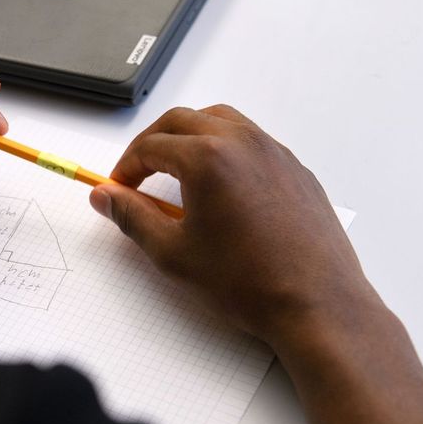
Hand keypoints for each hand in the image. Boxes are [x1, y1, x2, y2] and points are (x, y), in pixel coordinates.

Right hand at [89, 104, 371, 344]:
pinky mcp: (295, 167)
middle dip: (152, 143)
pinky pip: (251, 140)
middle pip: (182, 120)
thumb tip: (107, 197)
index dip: (126, 167)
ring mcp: (273, 151)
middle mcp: (242, 141)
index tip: (118, 189)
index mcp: (207, 157)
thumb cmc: (249, 282)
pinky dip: (225, 147)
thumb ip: (133, 217)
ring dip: (190, 136)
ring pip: (220, 120)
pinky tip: (220, 185)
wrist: (315, 303)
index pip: (150, 146)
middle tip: (137, 173)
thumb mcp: (173, 254)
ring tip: (176, 169)